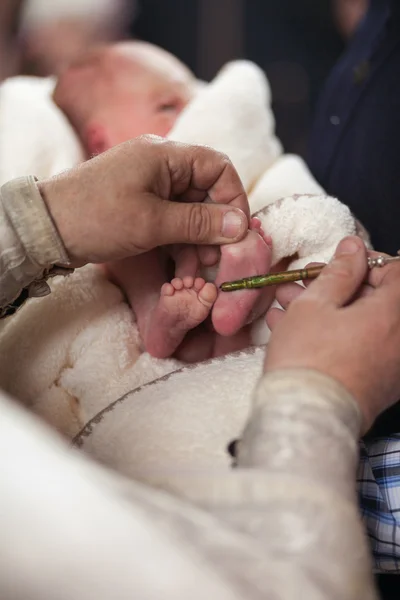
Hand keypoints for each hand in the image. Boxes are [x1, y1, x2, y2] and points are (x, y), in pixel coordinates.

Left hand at [38, 136, 248, 265]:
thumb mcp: (152, 223)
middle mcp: (160, 165)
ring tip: (197, 267)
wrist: (46, 229)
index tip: (237, 231)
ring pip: (190, 209)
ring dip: (198, 238)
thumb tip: (240, 225)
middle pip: (206, 191)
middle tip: (215, 257)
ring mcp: (149, 185)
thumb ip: (199, 223)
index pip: (218, 167)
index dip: (233, 198)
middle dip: (215, 225)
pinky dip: (180, 240)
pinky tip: (181, 265)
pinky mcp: (139, 204)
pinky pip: (171, 219)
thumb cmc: (96, 217)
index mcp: (165, 155)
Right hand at [265, 236, 399, 432]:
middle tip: (305, 285)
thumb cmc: (308, 360)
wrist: (306, 418)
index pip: (397, 272)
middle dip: (337, 287)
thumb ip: (339, 272)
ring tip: (288, 307)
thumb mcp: (315, 304)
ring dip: (328, 311)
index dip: (367, 263)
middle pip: (377, 299)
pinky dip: (334, 337)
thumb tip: (354, 249)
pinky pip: (359, 349)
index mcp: (393, 314)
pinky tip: (295, 331)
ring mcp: (392, 365)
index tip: (340, 266)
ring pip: (361, 324)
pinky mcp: (378, 385)